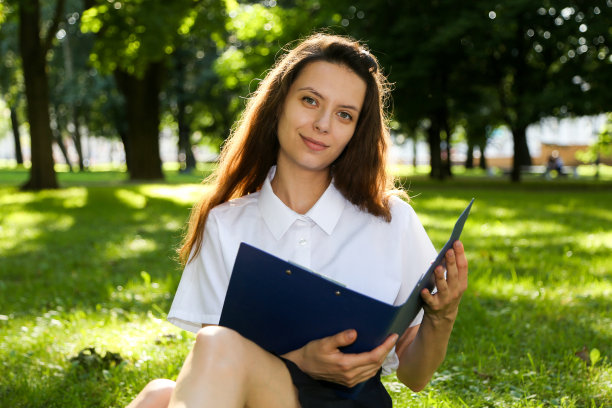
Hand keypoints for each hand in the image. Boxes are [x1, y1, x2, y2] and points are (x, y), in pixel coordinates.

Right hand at [282, 329, 397, 387]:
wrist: (302, 367)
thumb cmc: (312, 353)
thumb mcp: (324, 343)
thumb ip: (339, 338)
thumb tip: (354, 333)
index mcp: (346, 364)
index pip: (373, 357)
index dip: (385, 347)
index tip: (393, 336)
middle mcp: (350, 375)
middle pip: (376, 364)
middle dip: (386, 351)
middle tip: (392, 338)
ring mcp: (350, 380)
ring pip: (373, 371)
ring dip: (381, 359)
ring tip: (386, 346)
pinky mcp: (348, 382)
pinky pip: (367, 375)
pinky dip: (374, 365)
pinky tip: (375, 357)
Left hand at [421, 240, 467, 323]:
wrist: (443, 316)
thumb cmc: (447, 293)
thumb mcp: (452, 282)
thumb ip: (448, 270)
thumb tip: (439, 258)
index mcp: (462, 283)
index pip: (463, 267)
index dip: (460, 254)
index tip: (457, 242)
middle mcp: (455, 291)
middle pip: (453, 275)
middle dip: (451, 262)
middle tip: (448, 251)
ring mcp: (445, 299)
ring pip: (443, 287)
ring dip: (440, 277)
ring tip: (437, 267)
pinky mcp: (434, 306)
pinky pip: (430, 300)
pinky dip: (427, 295)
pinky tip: (423, 289)